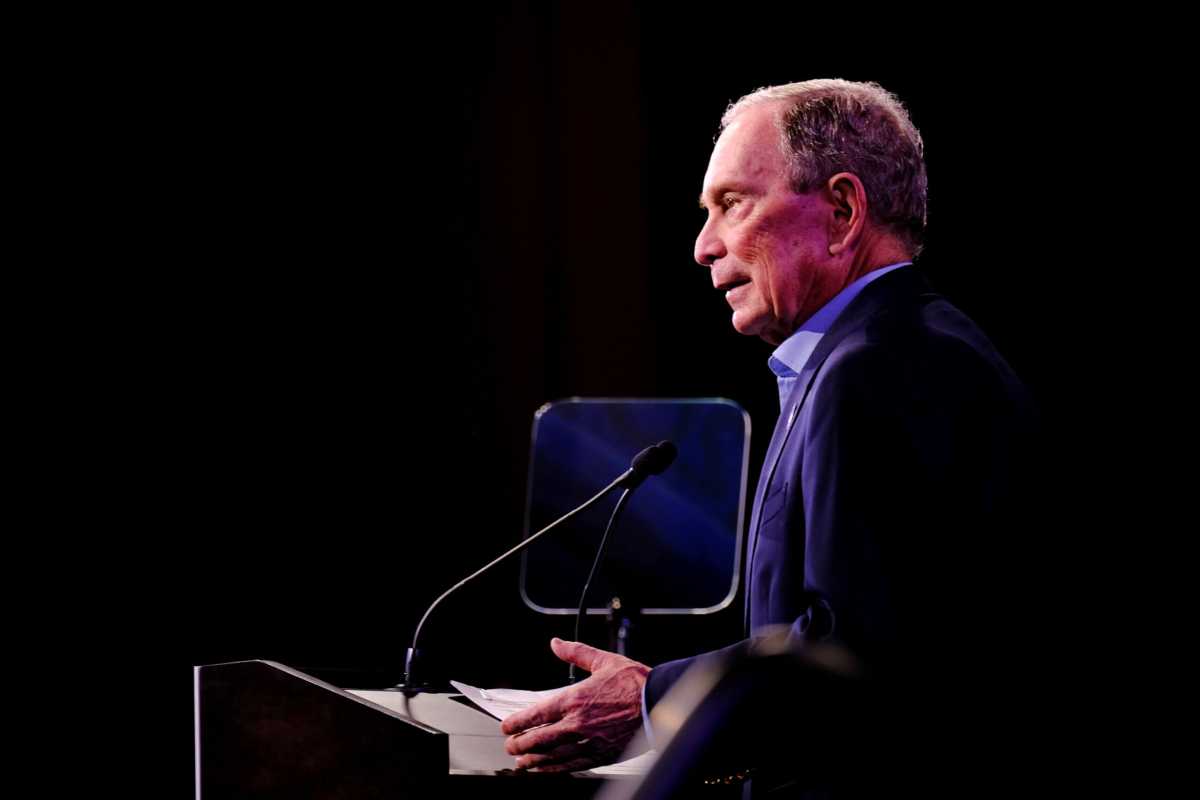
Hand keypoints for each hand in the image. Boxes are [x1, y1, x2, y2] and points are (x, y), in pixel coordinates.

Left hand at [501, 638, 649, 771]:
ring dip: (535, 761)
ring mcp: (589, 742)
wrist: (661, 703)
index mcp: (574, 699)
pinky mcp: (602, 755)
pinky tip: (549, 770)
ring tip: (523, 763)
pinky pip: (573, 765)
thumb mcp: (603, 661)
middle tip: (510, 747)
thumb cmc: (635, 683)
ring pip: (553, 756)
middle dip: (521, 745)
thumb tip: (556, 643)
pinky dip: (557, 769)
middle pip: (539, 739)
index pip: (536, 714)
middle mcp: (577, 724)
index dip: (517, 723)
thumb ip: (576, 652)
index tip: (507, 727)